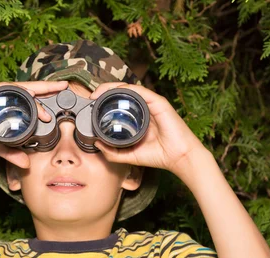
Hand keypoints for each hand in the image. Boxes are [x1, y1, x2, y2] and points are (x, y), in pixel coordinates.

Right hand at [0, 80, 69, 168]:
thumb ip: (12, 153)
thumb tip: (27, 165)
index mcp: (6, 102)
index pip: (29, 97)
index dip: (45, 95)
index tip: (61, 95)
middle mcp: (0, 93)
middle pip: (27, 89)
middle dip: (46, 87)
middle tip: (64, 86)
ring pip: (17, 89)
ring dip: (33, 92)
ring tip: (48, 96)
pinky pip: (0, 90)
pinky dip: (13, 91)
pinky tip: (26, 93)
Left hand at [89, 82, 203, 172]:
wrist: (178, 157)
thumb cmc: (158, 155)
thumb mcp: (129, 155)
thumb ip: (113, 152)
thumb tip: (96, 143)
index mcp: (137, 117)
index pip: (118, 103)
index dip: (104, 100)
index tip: (91, 104)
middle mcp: (143, 108)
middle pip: (121, 92)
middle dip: (104, 91)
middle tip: (92, 97)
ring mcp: (151, 104)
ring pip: (128, 88)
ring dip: (111, 87)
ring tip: (99, 93)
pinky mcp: (158, 102)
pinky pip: (140, 91)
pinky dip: (126, 89)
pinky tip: (114, 92)